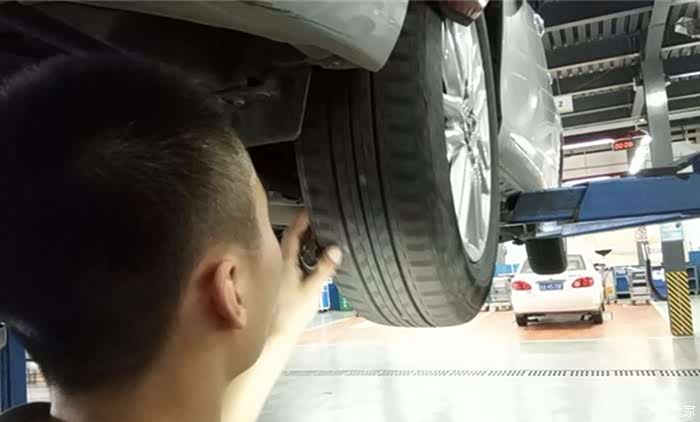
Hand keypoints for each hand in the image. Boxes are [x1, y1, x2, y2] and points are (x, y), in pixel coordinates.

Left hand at [269, 210, 341, 339]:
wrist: (275, 336)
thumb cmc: (292, 314)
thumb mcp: (313, 290)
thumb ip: (324, 268)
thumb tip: (336, 248)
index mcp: (283, 261)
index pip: (292, 232)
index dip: (301, 219)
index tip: (310, 208)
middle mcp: (276, 264)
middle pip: (289, 239)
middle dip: (302, 228)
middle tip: (317, 219)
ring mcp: (276, 274)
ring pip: (288, 251)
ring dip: (301, 242)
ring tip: (317, 236)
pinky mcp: (278, 284)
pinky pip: (289, 262)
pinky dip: (299, 255)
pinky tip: (309, 260)